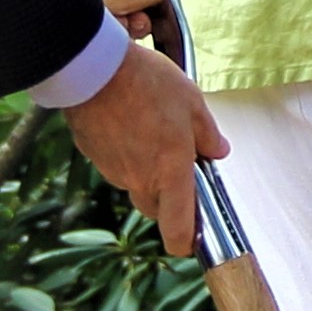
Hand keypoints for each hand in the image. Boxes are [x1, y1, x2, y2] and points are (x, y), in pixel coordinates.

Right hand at [60, 40, 222, 254]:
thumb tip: (218, 151)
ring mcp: (112, 169)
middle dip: (168, 194)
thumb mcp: (191, 102)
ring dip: (144, 169)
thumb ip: (208, 134)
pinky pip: (114, 164)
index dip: (185, 242)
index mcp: (170, 172)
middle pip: (155, 206)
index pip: (177, 229)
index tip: (192, 240)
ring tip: (150, 129)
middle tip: (177, 161)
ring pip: (133, 183)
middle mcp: (139, 179)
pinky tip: (128, 123)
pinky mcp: (93, 155)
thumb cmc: (145, 82)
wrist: (93, 67)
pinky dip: (124, 152)